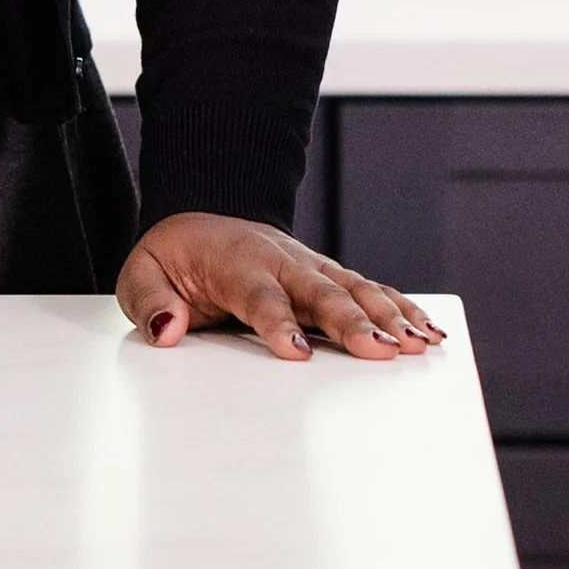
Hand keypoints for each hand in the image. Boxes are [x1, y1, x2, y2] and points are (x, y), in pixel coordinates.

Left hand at [117, 213, 444, 364]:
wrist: (200, 216)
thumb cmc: (173, 256)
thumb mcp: (140, 273)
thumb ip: (149, 301)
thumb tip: (166, 329)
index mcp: (234, 261)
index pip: (259, 294)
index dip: (278, 322)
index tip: (296, 351)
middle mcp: (281, 260)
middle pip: (321, 292)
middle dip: (352, 321)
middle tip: (380, 351)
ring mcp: (309, 267)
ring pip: (355, 289)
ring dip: (388, 316)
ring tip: (418, 344)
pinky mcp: (328, 278)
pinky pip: (370, 290)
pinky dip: (401, 308)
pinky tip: (428, 331)